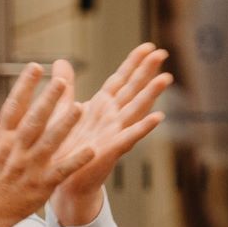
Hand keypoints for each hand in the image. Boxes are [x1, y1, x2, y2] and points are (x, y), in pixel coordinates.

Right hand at [0, 64, 94, 226]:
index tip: (36, 67)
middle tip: (63, 81)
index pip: (14, 107)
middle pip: (34, 121)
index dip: (24, 86)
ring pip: (49, 143)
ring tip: (81, 107)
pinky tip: (91, 149)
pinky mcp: (42, 185)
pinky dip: (75, 160)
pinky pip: (61, 171)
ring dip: (65, 126)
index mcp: (2, 137)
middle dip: (48, 101)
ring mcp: (30, 167)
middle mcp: (16, 150)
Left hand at [48, 44, 171, 226]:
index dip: (134, 63)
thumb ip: (66, 84)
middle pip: (132, 89)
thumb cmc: (66, 147)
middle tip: (163, 52)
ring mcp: (114, 133)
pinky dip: (143, 127)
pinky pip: (130, 137)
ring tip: (166, 78)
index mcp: (102, 106)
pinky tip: (158, 118)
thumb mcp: (62, 109)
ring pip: (136, 109)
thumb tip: (61, 60)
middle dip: (147, 71)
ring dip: (151, 94)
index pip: (120, 79)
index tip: (148, 46)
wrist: (64, 180)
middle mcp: (112, 117)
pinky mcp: (111, 150)